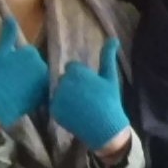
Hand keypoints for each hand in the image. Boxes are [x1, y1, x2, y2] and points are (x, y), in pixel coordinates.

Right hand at [0, 16, 50, 131]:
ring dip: (32, 83)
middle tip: (12, 83)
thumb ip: (7, 35)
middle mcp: (41, 65)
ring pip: (40, 78)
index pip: (28, 54)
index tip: (8, 72)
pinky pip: (43, 91)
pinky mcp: (45, 95)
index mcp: (30, 52)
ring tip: (18, 91)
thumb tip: (10, 17)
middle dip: (27, 73)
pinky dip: (36, 94)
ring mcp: (44, 81)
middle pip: (36, 66)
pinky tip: (24, 99)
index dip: (18, 63)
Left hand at [50, 38, 132, 155]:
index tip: (91, 89)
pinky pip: (55, 106)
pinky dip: (63, 110)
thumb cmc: (110, 101)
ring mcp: (57, 97)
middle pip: (64, 80)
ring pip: (59, 92)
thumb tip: (113, 38)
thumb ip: (108, 56)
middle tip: (87, 100)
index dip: (82, 79)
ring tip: (81, 108)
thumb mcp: (111, 77)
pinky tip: (75, 115)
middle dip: (73, 88)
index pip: (72, 69)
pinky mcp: (54, 111)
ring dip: (67, 98)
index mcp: (76, 72)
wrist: (106, 129)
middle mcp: (63, 82)